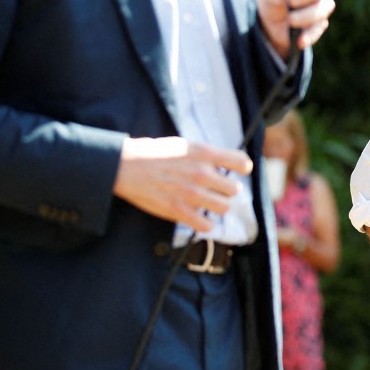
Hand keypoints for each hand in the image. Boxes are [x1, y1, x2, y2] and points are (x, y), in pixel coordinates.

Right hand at [113, 136, 251, 230]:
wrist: (126, 165)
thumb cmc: (154, 153)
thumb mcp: (185, 144)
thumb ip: (205, 155)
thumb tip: (223, 164)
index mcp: (204, 153)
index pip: (241, 162)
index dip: (243, 168)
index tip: (239, 171)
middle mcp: (202, 173)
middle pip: (234, 189)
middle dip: (228, 190)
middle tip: (219, 190)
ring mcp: (191, 193)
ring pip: (224, 207)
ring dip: (219, 206)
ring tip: (211, 203)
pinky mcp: (178, 210)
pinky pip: (205, 225)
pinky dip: (206, 224)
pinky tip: (200, 217)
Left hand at [257, 0, 334, 57]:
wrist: (271, 25)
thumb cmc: (273, 1)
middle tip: (290, 0)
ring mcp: (321, 6)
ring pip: (324, 7)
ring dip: (307, 15)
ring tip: (290, 20)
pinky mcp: (319, 25)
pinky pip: (319, 29)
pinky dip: (309, 35)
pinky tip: (299, 40)